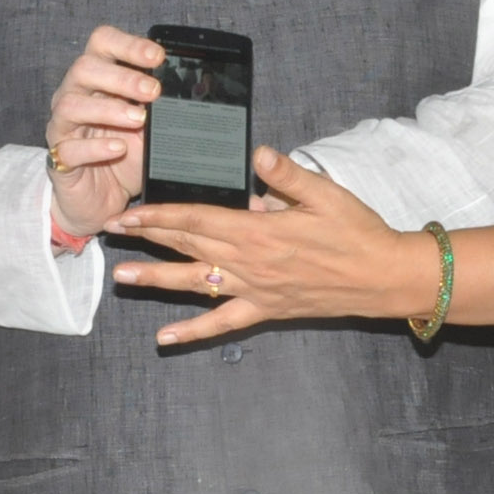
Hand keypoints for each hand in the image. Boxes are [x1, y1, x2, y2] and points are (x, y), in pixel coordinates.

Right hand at [46, 27, 162, 240]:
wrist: (101, 200)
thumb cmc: (124, 157)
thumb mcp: (151, 130)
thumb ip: (162, 110)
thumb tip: (197, 93)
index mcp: (97, 79)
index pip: (102, 43)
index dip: (127, 44)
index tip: (158, 57)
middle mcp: (75, 96)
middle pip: (85, 68)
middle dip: (122, 77)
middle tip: (153, 91)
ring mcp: (62, 127)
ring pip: (71, 105)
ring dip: (108, 109)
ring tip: (139, 120)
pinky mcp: (59, 158)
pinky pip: (68, 148)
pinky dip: (96, 147)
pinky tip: (119, 148)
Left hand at [110, 149, 434, 346]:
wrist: (382, 277)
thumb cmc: (357, 231)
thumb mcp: (325, 193)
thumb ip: (287, 175)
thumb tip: (257, 154)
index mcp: (258, 231)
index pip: (196, 219)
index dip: (159, 215)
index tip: (130, 212)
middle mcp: (247, 263)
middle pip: (186, 246)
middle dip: (146, 238)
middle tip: (111, 230)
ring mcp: (253, 289)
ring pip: (194, 284)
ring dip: (155, 281)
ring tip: (121, 278)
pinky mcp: (265, 309)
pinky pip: (222, 324)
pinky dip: (193, 332)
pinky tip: (166, 338)